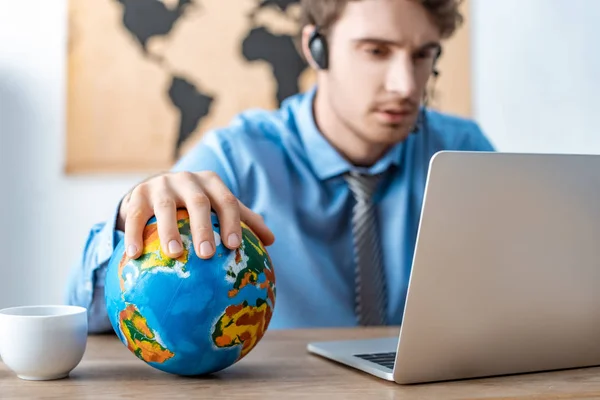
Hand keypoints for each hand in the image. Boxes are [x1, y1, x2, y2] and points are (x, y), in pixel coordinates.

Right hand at [116, 171, 274, 259]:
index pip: (227, 201)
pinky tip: (135, 255)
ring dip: (169, 230)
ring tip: (174, 255)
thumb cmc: (196, 206)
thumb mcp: (218, 207)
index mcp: (212, 183)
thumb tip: (271, 241)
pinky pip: (135, 215)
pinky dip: (134, 234)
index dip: (232, 222)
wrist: (157, 190)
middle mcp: (188, 180)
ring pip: (166, 207)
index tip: (234, 246)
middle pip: (198, 203)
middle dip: (203, 228)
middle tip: (206, 254)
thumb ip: (244, 220)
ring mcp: (162, 184)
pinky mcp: (138, 194)